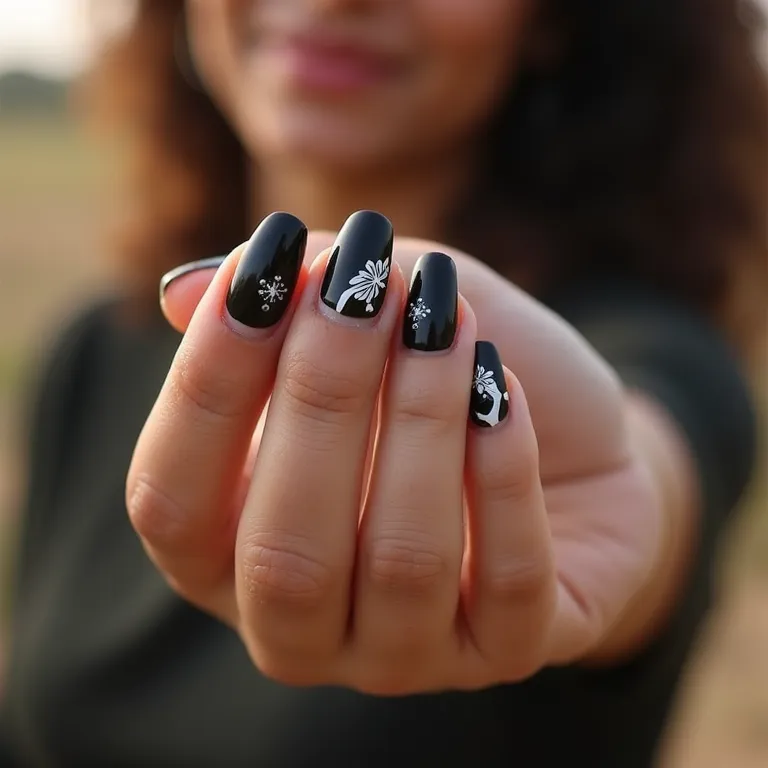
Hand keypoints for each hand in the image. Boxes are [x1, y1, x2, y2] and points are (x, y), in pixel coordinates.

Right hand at [128, 215, 667, 693]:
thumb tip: (187, 291)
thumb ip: (286, 307)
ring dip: (421, 421)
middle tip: (369, 286)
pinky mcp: (504, 651)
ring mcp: (402, 652)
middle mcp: (300, 623)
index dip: (207, 380)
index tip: (264, 267)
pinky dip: (503, 471)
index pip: (172, 496)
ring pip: (401, 563)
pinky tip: (504, 390)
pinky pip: (506, 583)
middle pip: (282, 548)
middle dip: (323, 397)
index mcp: (229, 553)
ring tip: (449, 323)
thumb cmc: (448, 377)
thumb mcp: (371, 321)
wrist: (573, 444)